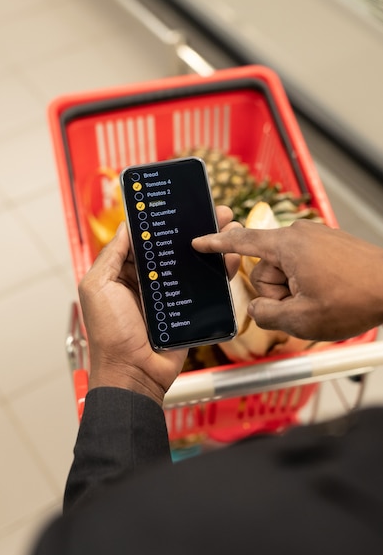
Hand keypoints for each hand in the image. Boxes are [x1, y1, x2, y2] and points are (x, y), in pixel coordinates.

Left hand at [78, 206, 239, 406]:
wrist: (133, 373)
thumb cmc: (109, 333)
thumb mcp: (98, 287)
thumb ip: (111, 255)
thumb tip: (126, 226)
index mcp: (125, 273)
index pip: (146, 240)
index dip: (162, 221)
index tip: (179, 202)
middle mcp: (149, 281)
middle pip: (174, 248)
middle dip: (194, 228)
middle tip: (214, 211)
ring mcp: (170, 295)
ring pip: (192, 264)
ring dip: (211, 245)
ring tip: (230, 226)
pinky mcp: (188, 310)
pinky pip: (205, 289)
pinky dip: (219, 273)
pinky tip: (231, 258)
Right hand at [193, 219, 382, 340]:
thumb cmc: (355, 299)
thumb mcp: (302, 319)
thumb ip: (266, 314)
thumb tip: (256, 307)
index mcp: (287, 246)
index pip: (242, 243)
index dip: (216, 245)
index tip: (198, 242)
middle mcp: (299, 235)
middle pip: (266, 268)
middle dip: (276, 292)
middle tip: (302, 305)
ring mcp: (316, 237)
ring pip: (286, 269)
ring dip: (294, 290)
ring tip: (320, 300)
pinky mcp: (329, 244)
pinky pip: (303, 265)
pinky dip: (307, 282)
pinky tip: (328, 293)